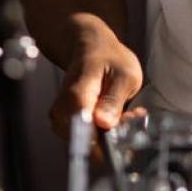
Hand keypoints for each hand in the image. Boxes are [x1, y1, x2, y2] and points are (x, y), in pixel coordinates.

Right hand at [48, 13, 143, 138]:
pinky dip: (103, 133)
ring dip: (110, 135)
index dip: (107, 139)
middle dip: (113, 137)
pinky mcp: (65, 125)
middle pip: (87, 141)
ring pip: (87, 143)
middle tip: (131, 116)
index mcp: (76, 94)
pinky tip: (114, 117)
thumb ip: (114, 100)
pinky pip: (86, 139)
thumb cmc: (109, 59)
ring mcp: (61, 119)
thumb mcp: (124, 74)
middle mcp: (63, 110)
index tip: (127, 127)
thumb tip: (104, 123)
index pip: (84, 130)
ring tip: (124, 112)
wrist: (90, 49)